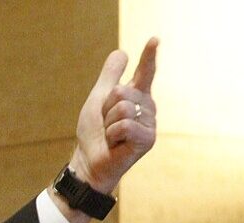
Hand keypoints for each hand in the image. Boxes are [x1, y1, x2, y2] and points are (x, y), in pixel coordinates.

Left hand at [71, 38, 158, 193]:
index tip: (154, 39)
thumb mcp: (98, 100)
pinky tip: (116, 143)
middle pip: (121, 91)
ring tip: (111, 135)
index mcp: (136, 96)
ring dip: (109, 123)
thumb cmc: (94, 133)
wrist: (89, 160)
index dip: (149, 56)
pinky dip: (113, 134)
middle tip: (107, 124)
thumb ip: (109, 77)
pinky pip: (126, 125)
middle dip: (106, 108)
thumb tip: (121, 52)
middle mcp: (147, 107)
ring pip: (123, 107)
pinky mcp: (148, 138)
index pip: (145, 72)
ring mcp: (149, 123)